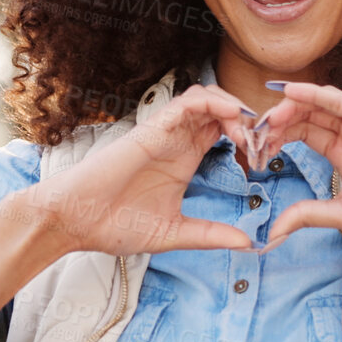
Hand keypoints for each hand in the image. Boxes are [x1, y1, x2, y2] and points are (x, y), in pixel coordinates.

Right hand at [24, 84, 258, 256]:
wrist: (76, 220)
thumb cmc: (114, 224)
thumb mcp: (174, 233)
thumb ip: (210, 235)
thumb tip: (247, 243)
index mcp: (185, 159)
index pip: (225, 131)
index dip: (251, 137)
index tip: (266, 158)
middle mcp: (178, 140)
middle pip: (222, 110)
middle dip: (251, 120)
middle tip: (266, 144)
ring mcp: (166, 131)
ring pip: (209, 98)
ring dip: (236, 108)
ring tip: (251, 133)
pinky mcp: (153, 128)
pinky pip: (188, 102)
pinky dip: (215, 102)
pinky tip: (233, 118)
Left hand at [254, 81, 341, 253]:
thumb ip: (307, 214)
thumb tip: (271, 233)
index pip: (304, 136)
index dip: (279, 138)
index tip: (254, 147)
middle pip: (307, 117)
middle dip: (279, 121)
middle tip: (254, 130)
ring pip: (320, 106)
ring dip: (291, 107)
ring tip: (267, 115)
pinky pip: (341, 99)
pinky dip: (315, 94)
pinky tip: (291, 92)